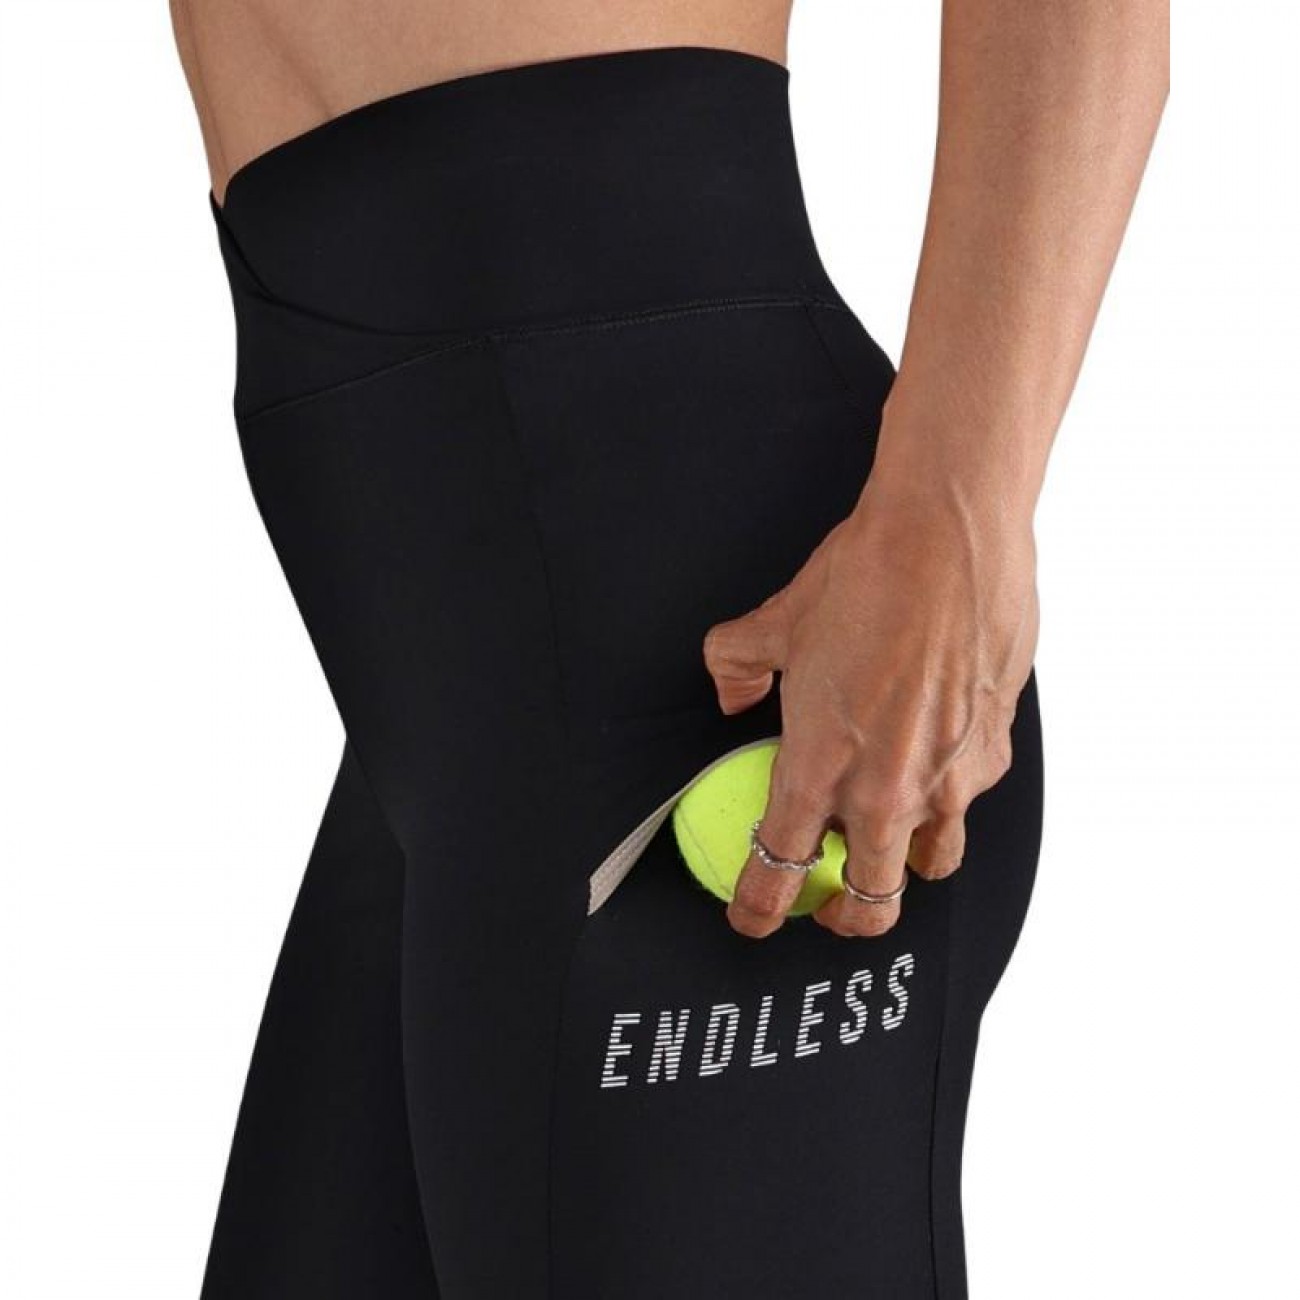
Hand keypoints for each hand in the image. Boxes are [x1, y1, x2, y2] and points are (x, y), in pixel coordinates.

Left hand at [701, 469, 1039, 937]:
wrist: (948, 538)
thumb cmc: (865, 578)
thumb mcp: (775, 624)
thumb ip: (736, 668)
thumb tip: (732, 691)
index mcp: (820, 766)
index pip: (779, 868)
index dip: (759, 907)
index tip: (754, 916)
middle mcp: (886, 789)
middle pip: (868, 903)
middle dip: (843, 918)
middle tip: (829, 904)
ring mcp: (948, 778)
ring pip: (929, 864)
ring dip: (903, 868)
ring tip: (888, 847)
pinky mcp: (992, 750)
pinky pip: (968, 800)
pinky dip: (947, 797)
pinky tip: (932, 760)